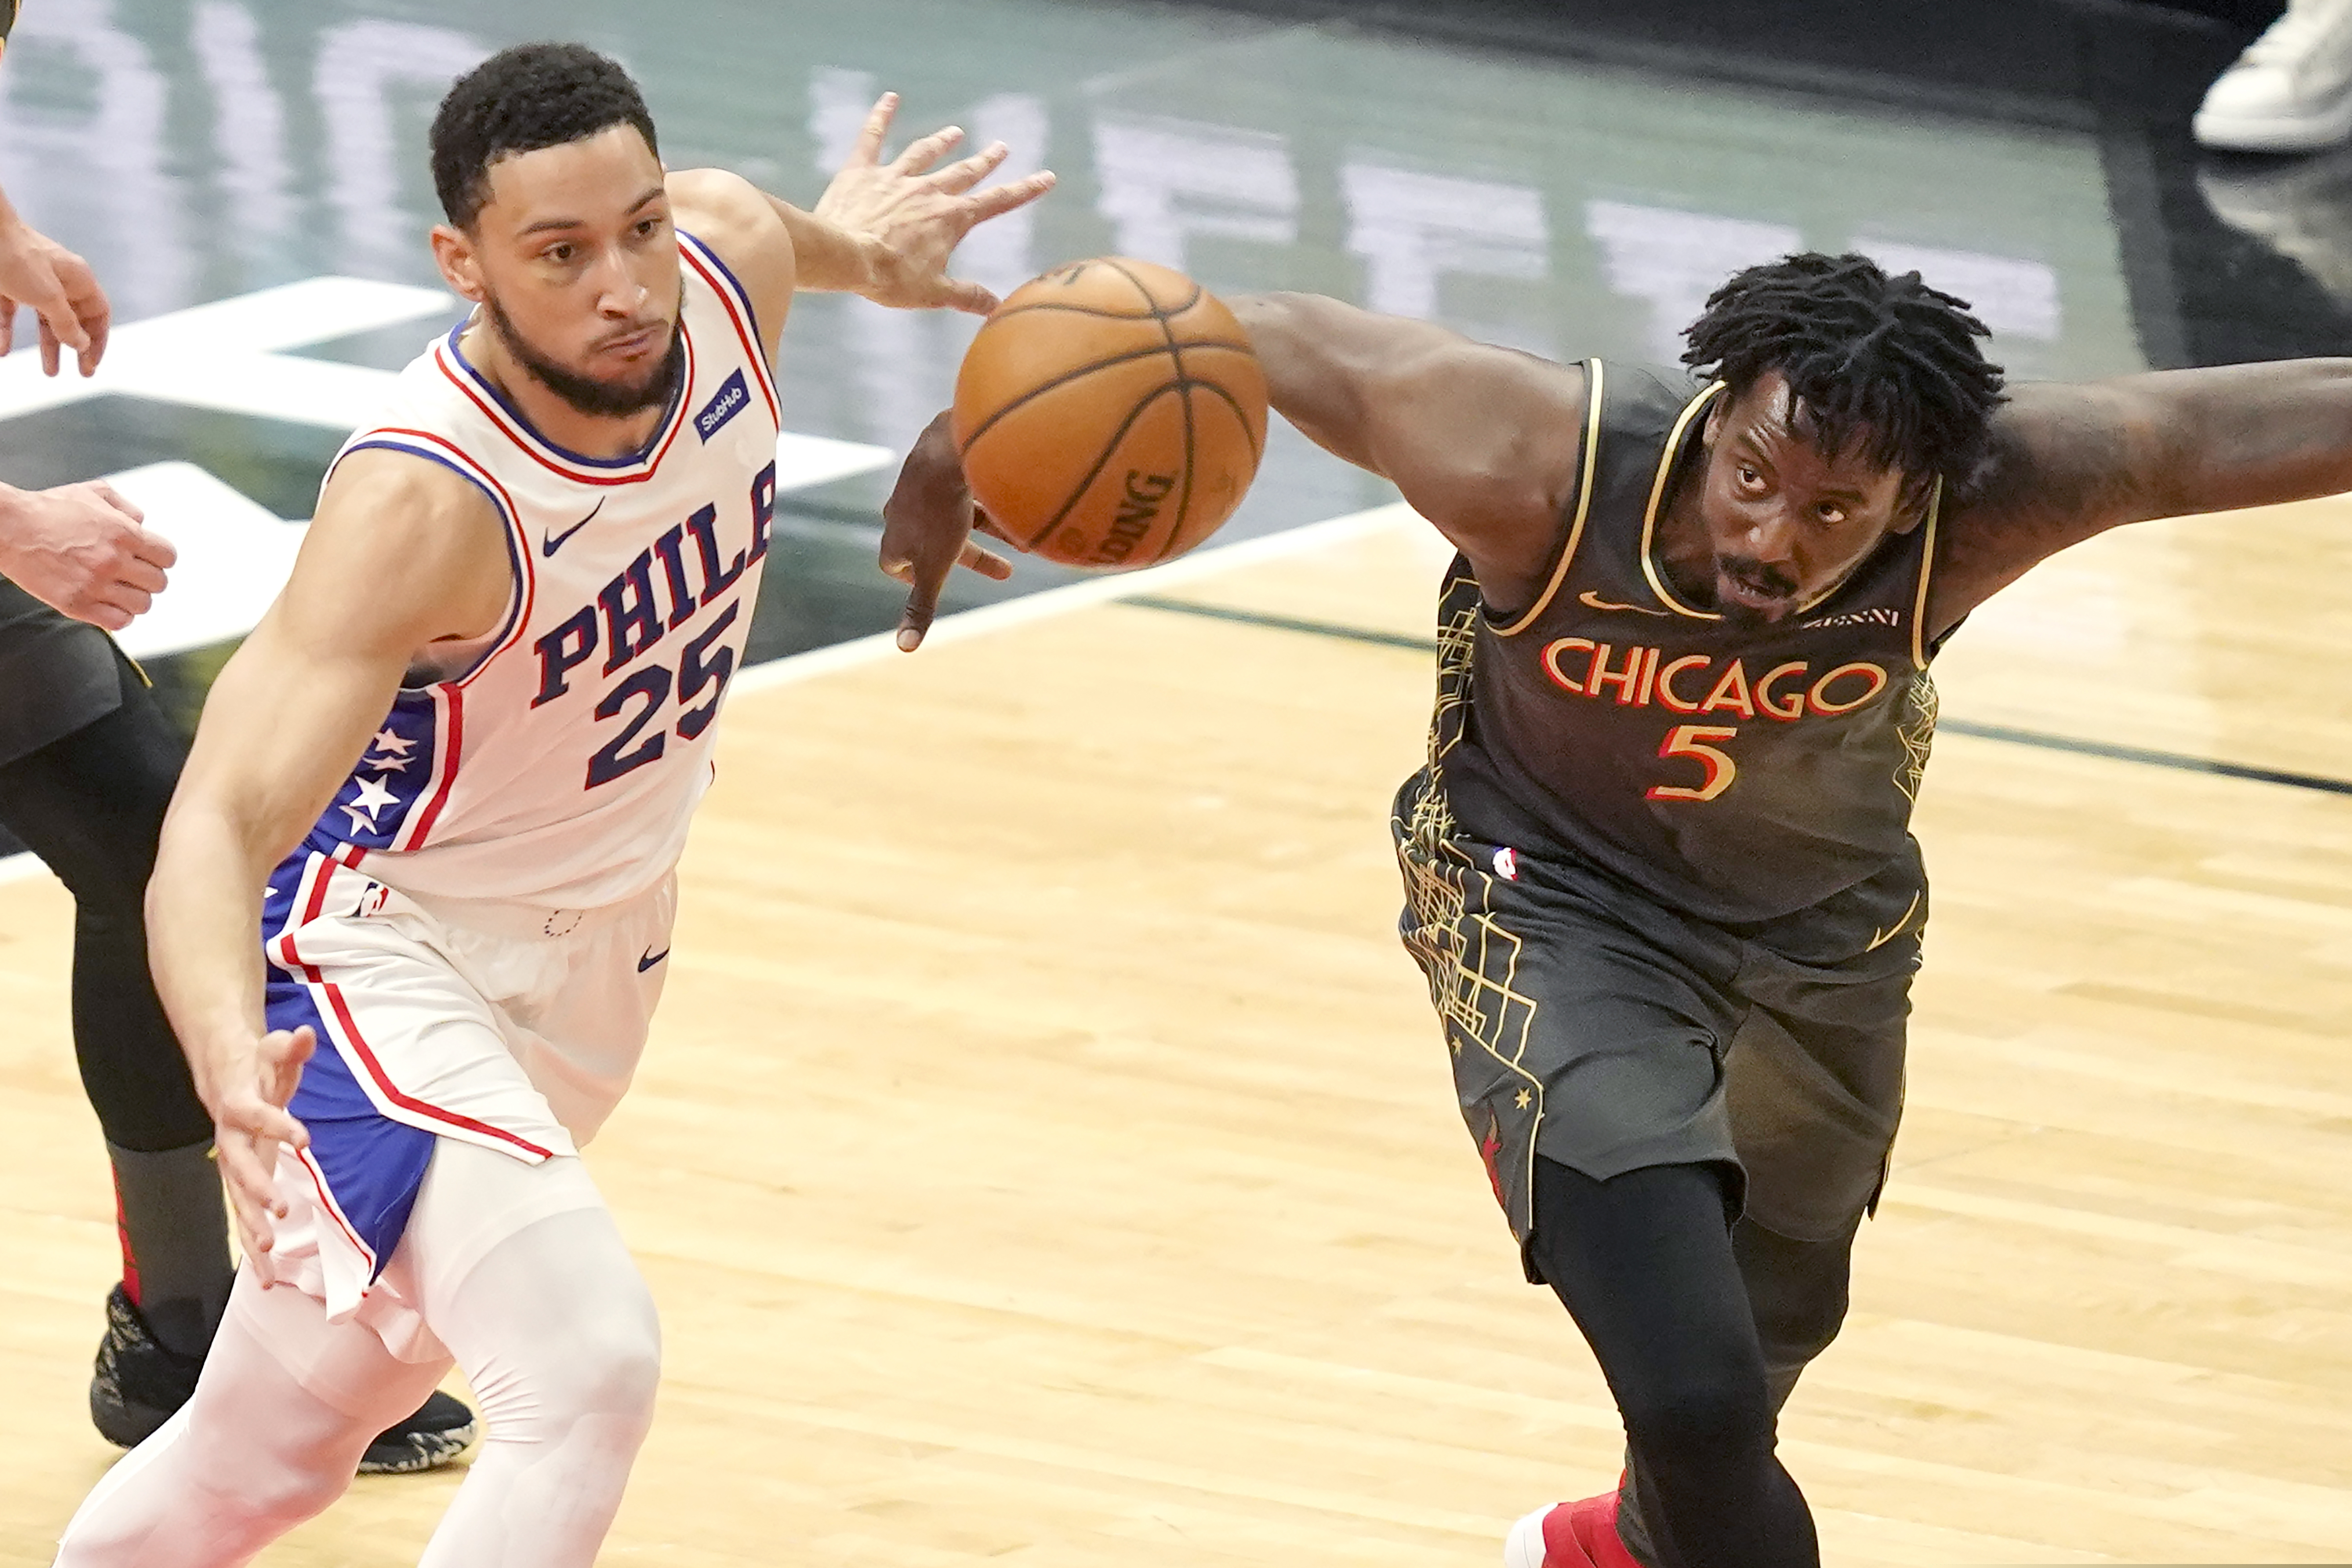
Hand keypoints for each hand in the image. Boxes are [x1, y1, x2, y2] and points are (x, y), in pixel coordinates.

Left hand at [0, 203, 110, 375]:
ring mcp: (30, 281)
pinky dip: (7, 333)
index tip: (91, 364)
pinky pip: (11, 314)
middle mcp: (58, 280)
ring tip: (49, 372)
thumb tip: (81, 344)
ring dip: (47, 347)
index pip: (99, 314)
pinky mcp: (5, 284)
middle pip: (73, 320)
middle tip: (79, 374)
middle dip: (75, 348)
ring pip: (44, 320)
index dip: (98, 341)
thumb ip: (67, 324)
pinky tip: (3, 351)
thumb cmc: (16, 258)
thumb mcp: (48, 298)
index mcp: (78, 279)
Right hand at [0, 479, 174, 629]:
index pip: (168, 557)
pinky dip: (118, 616)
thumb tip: (144, 522)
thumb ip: (126, 507)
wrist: (9, 526)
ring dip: (134, 598)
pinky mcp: (76, 604)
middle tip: (131, 574)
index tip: (148, 559)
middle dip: (147, 578)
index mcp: (124, 533)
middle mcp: (113, 560)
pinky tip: (107, 604)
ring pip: (142, 605)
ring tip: (118, 590)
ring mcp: (95, 584)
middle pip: (158, 583)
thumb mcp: (93, 493)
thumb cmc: (49, 509)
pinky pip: (119, 622)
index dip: (160, 558)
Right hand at [205, 1025, 315, 1265]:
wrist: (226, 1080)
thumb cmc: (256, 1067)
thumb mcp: (274, 1050)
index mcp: (239, 1107)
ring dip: (252, 1229)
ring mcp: (234, 1167)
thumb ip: (289, 1046)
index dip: (279, 1125)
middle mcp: (231, 1142)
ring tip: (269, 1255)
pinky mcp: (243, 1185)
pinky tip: (267, 1278)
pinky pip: (245, 1220)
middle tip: (281, 1212)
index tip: (305, 1139)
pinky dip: (254, 1250)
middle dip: (258, 1191)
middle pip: (240, 1169)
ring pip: (238, 1203)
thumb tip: (303, 1034)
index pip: (257, 1116)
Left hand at [814, 93, 1056, 314]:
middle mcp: (929, 191)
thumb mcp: (934, 293)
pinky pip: (873, 137)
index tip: (1046, 177)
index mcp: (951, 219)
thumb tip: (996, 307)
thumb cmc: (889, 278)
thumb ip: (967, 296)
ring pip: (925, 153)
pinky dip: (882, 116)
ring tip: (955, 132)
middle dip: (986, 161)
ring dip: (942, 142)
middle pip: (965, 172)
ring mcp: (895, 178)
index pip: (996, 202)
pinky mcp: (862, 172)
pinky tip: (889, 98)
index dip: (1024, 190)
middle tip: (1001, 147)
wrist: (845, 256)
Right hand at [880, 410, 1015, 649]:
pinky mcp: (945, 461)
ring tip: (1026, 544)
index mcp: (895, 535)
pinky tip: (1023, 511)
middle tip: (1006, 573)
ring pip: (960, 515)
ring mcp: (924, 483)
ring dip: (992, 532)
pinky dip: (994, 504)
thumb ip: (921, 607)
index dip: (912, 578)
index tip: (936, 583)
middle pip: (936, 543)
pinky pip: (971, 490)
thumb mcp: (935, 567)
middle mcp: (904, 508)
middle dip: (973, 558)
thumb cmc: (938, 513)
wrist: (949, 450)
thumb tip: (904, 648)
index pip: (894, 564)